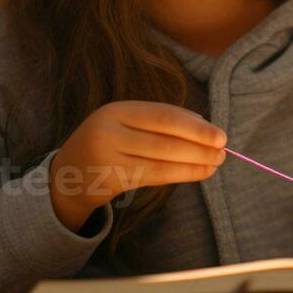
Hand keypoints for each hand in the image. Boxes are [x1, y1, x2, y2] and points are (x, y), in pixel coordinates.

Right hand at [48, 101, 226, 231]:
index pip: (163, 116)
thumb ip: (160, 120)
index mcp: (116, 110)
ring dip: (194, 164)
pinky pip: (153, 178)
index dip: (195, 126)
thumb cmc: (110, 142)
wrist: (68, 174)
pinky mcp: (110, 182)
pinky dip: (180, 175)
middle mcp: (109, 132)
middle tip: (223, 152)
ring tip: (216, 164)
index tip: (220, 135)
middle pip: (164, 141)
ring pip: (161, 162)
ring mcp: (107, 159)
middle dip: (199, 147)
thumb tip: (205, 126)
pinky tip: (199, 173)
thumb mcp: (127, 123)